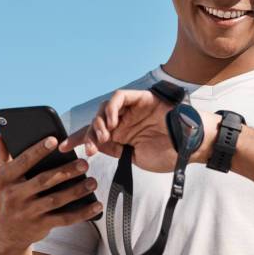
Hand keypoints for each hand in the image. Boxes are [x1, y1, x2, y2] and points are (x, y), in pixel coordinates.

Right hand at [0, 135, 102, 254]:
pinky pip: (64, 219)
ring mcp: (27, 212)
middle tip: (85, 163)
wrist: (6, 235)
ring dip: (77, 191)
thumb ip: (3, 156)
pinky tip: (96, 206)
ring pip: (56, 199)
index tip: (54, 140)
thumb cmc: (7, 198)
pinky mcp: (40, 225)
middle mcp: (14, 196)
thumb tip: (1, 135)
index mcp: (4, 180)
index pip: (23, 162)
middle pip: (44, 180)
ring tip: (93, 182)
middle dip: (66, 171)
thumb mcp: (0, 179)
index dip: (38, 150)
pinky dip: (82, 213)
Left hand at [57, 89, 221, 171]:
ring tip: (104, 137)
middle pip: (96, 123)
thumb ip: (116, 149)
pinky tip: (111, 122)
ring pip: (104, 109)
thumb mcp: (135, 157)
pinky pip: (118, 97)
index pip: (95, 137)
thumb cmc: (169, 154)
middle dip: (87, 135)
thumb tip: (96, 146)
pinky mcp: (140, 98)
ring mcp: (132, 110)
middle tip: (91, 148)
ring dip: (99, 123)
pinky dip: (110, 108)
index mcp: (123, 137)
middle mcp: (125, 122)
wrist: (190, 145)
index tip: (63, 149)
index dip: (78, 141)